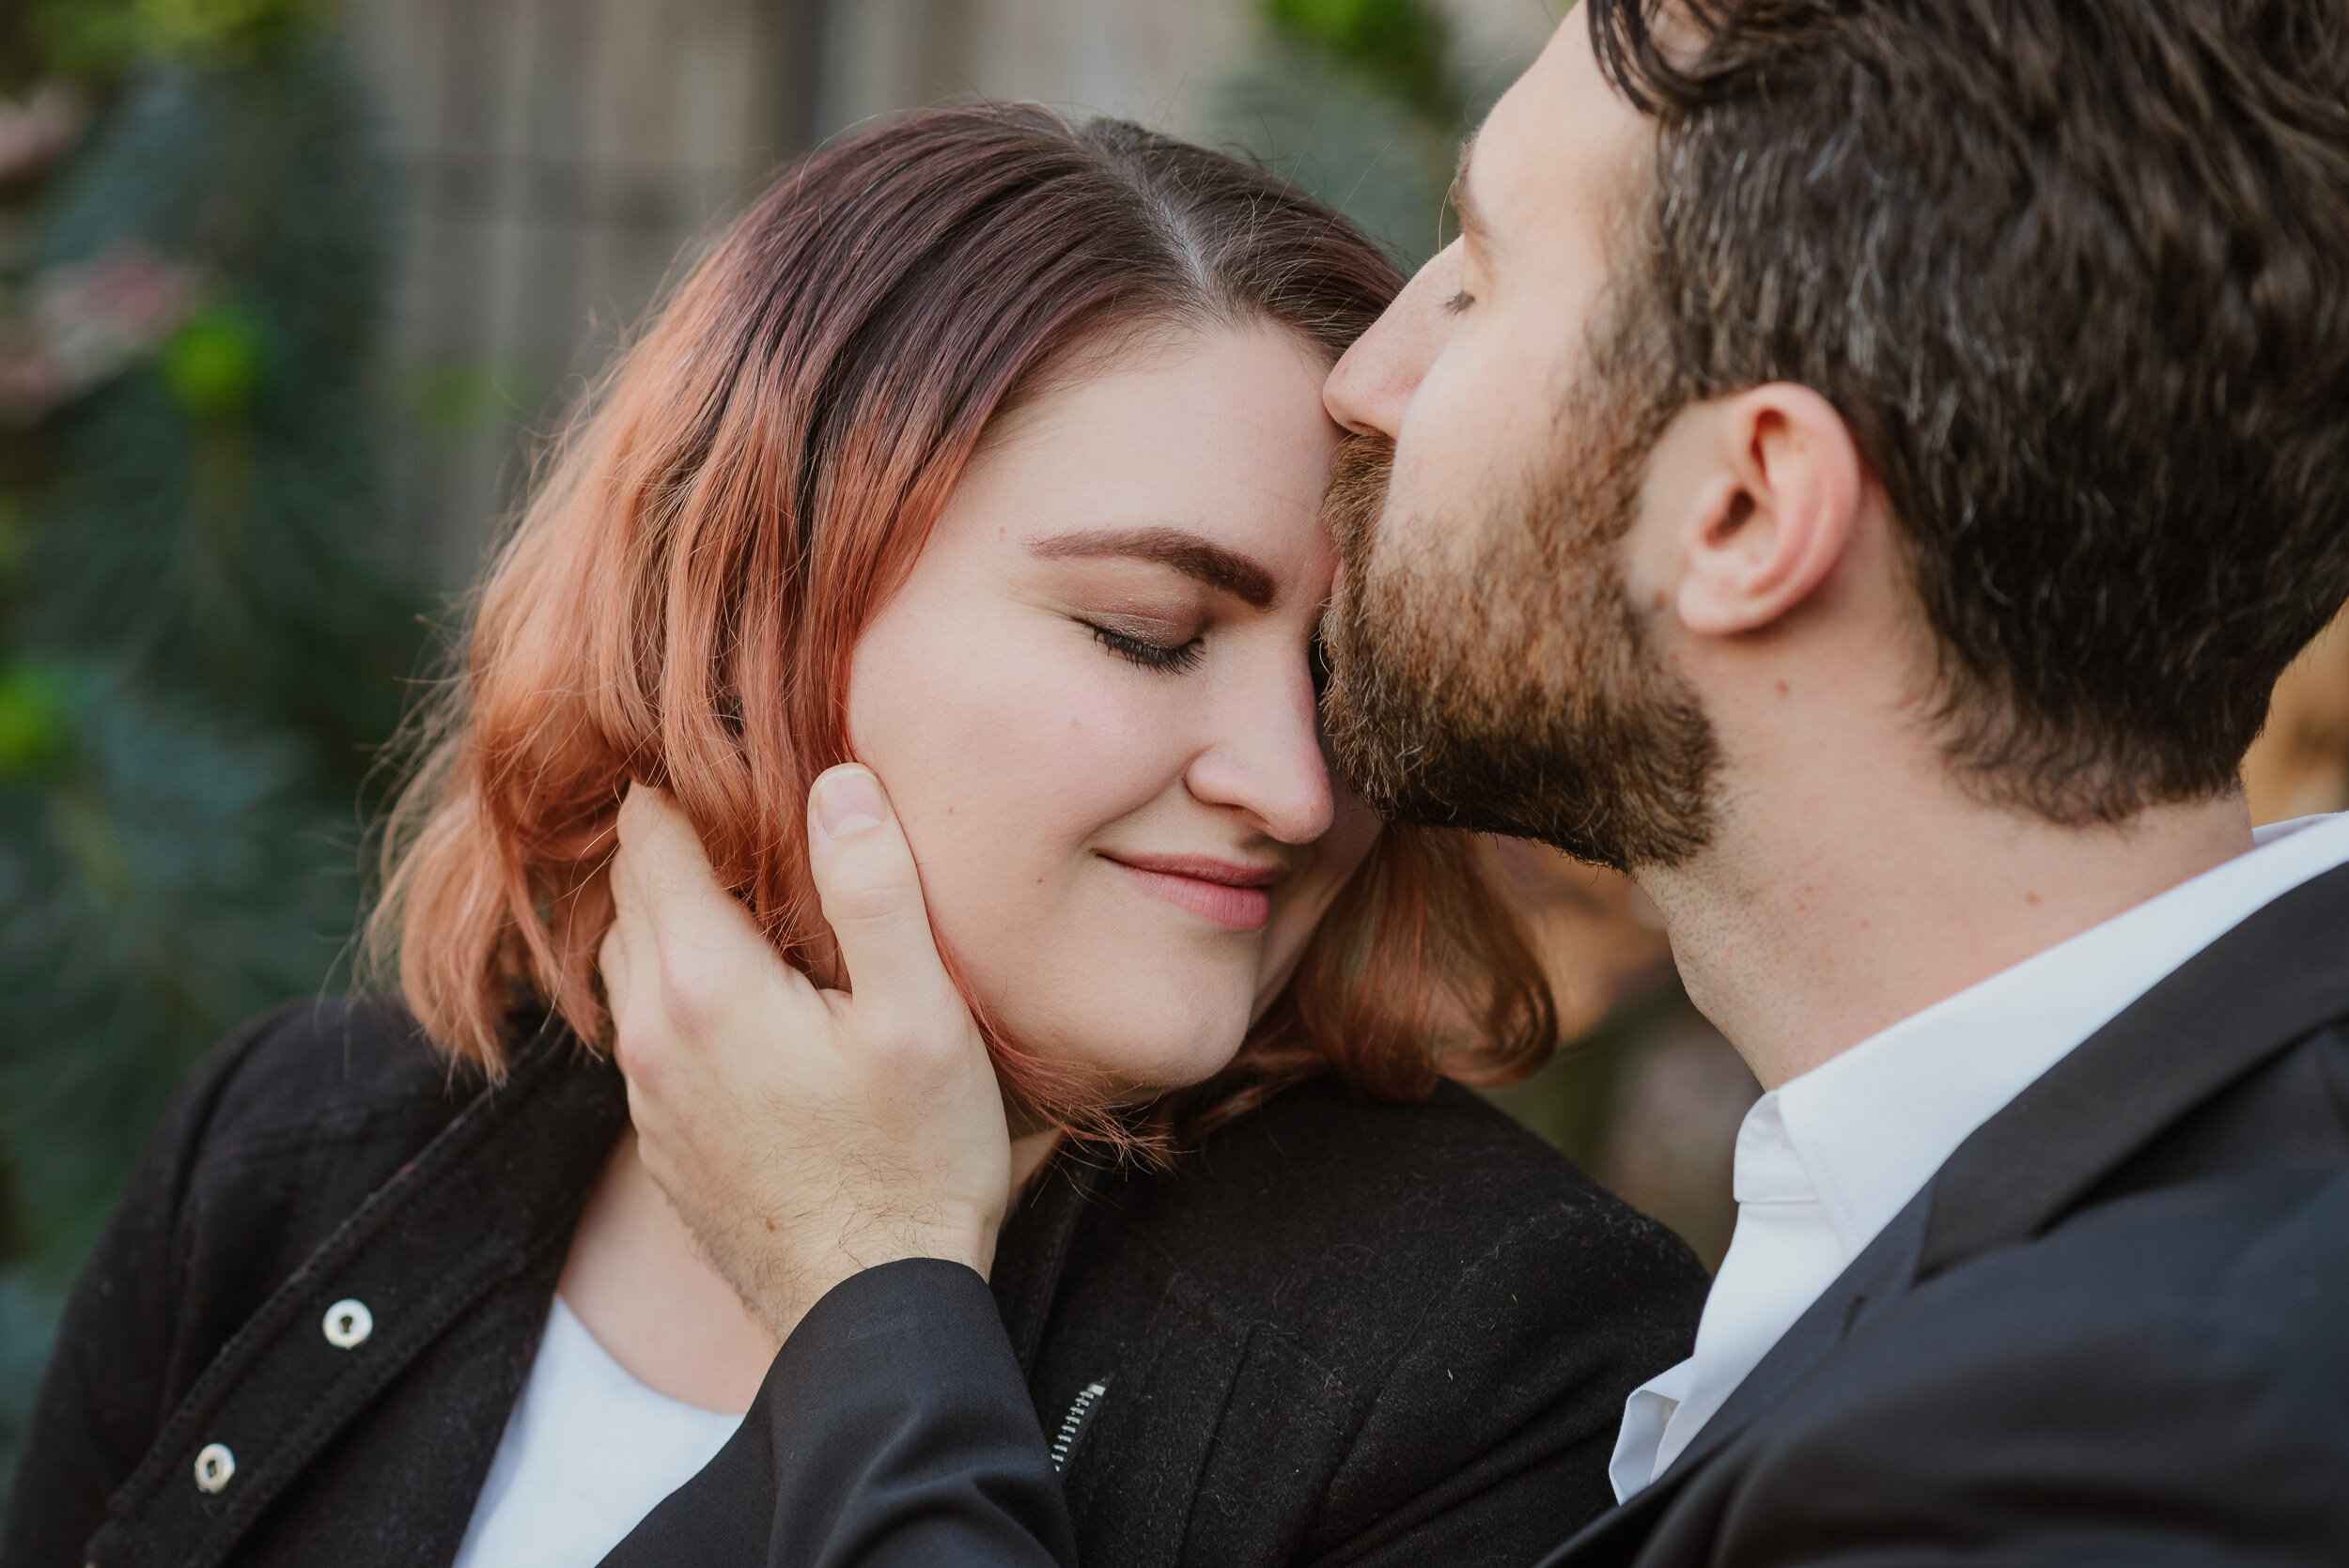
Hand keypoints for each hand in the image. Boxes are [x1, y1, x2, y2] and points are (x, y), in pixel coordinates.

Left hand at [599, 768, 1011, 1338]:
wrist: (869, 1309)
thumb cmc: (912, 1161)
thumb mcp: (921, 1015)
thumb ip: (875, 888)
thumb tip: (839, 781)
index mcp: (703, 981)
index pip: (653, 838)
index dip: (683, 784)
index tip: (722, 747)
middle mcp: (650, 1031)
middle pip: (633, 895)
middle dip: (675, 842)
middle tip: (738, 801)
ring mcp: (648, 1094)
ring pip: (630, 962)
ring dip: (671, 917)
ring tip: (742, 890)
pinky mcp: (663, 1139)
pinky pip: (647, 1029)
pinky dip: (677, 987)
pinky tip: (744, 994)